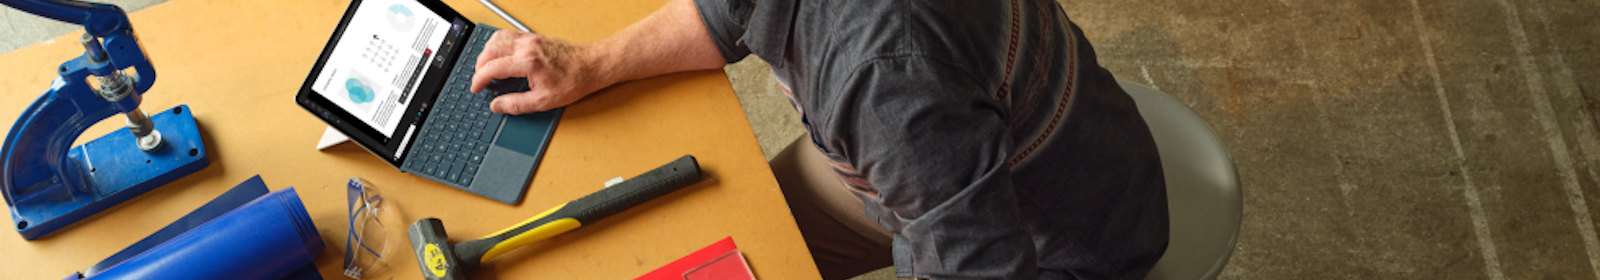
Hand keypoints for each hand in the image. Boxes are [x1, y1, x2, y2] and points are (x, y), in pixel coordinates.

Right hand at [471, 30, 605, 113]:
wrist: (590, 66)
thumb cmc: (573, 82)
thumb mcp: (544, 101)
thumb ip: (516, 104)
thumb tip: (497, 105)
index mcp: (528, 62)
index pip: (492, 67)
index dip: (479, 79)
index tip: (476, 88)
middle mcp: (527, 47)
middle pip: (490, 50)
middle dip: (479, 66)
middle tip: (479, 80)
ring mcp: (530, 39)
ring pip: (496, 38)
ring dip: (487, 53)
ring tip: (486, 68)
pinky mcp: (534, 36)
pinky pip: (508, 35)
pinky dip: (497, 44)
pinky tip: (499, 55)